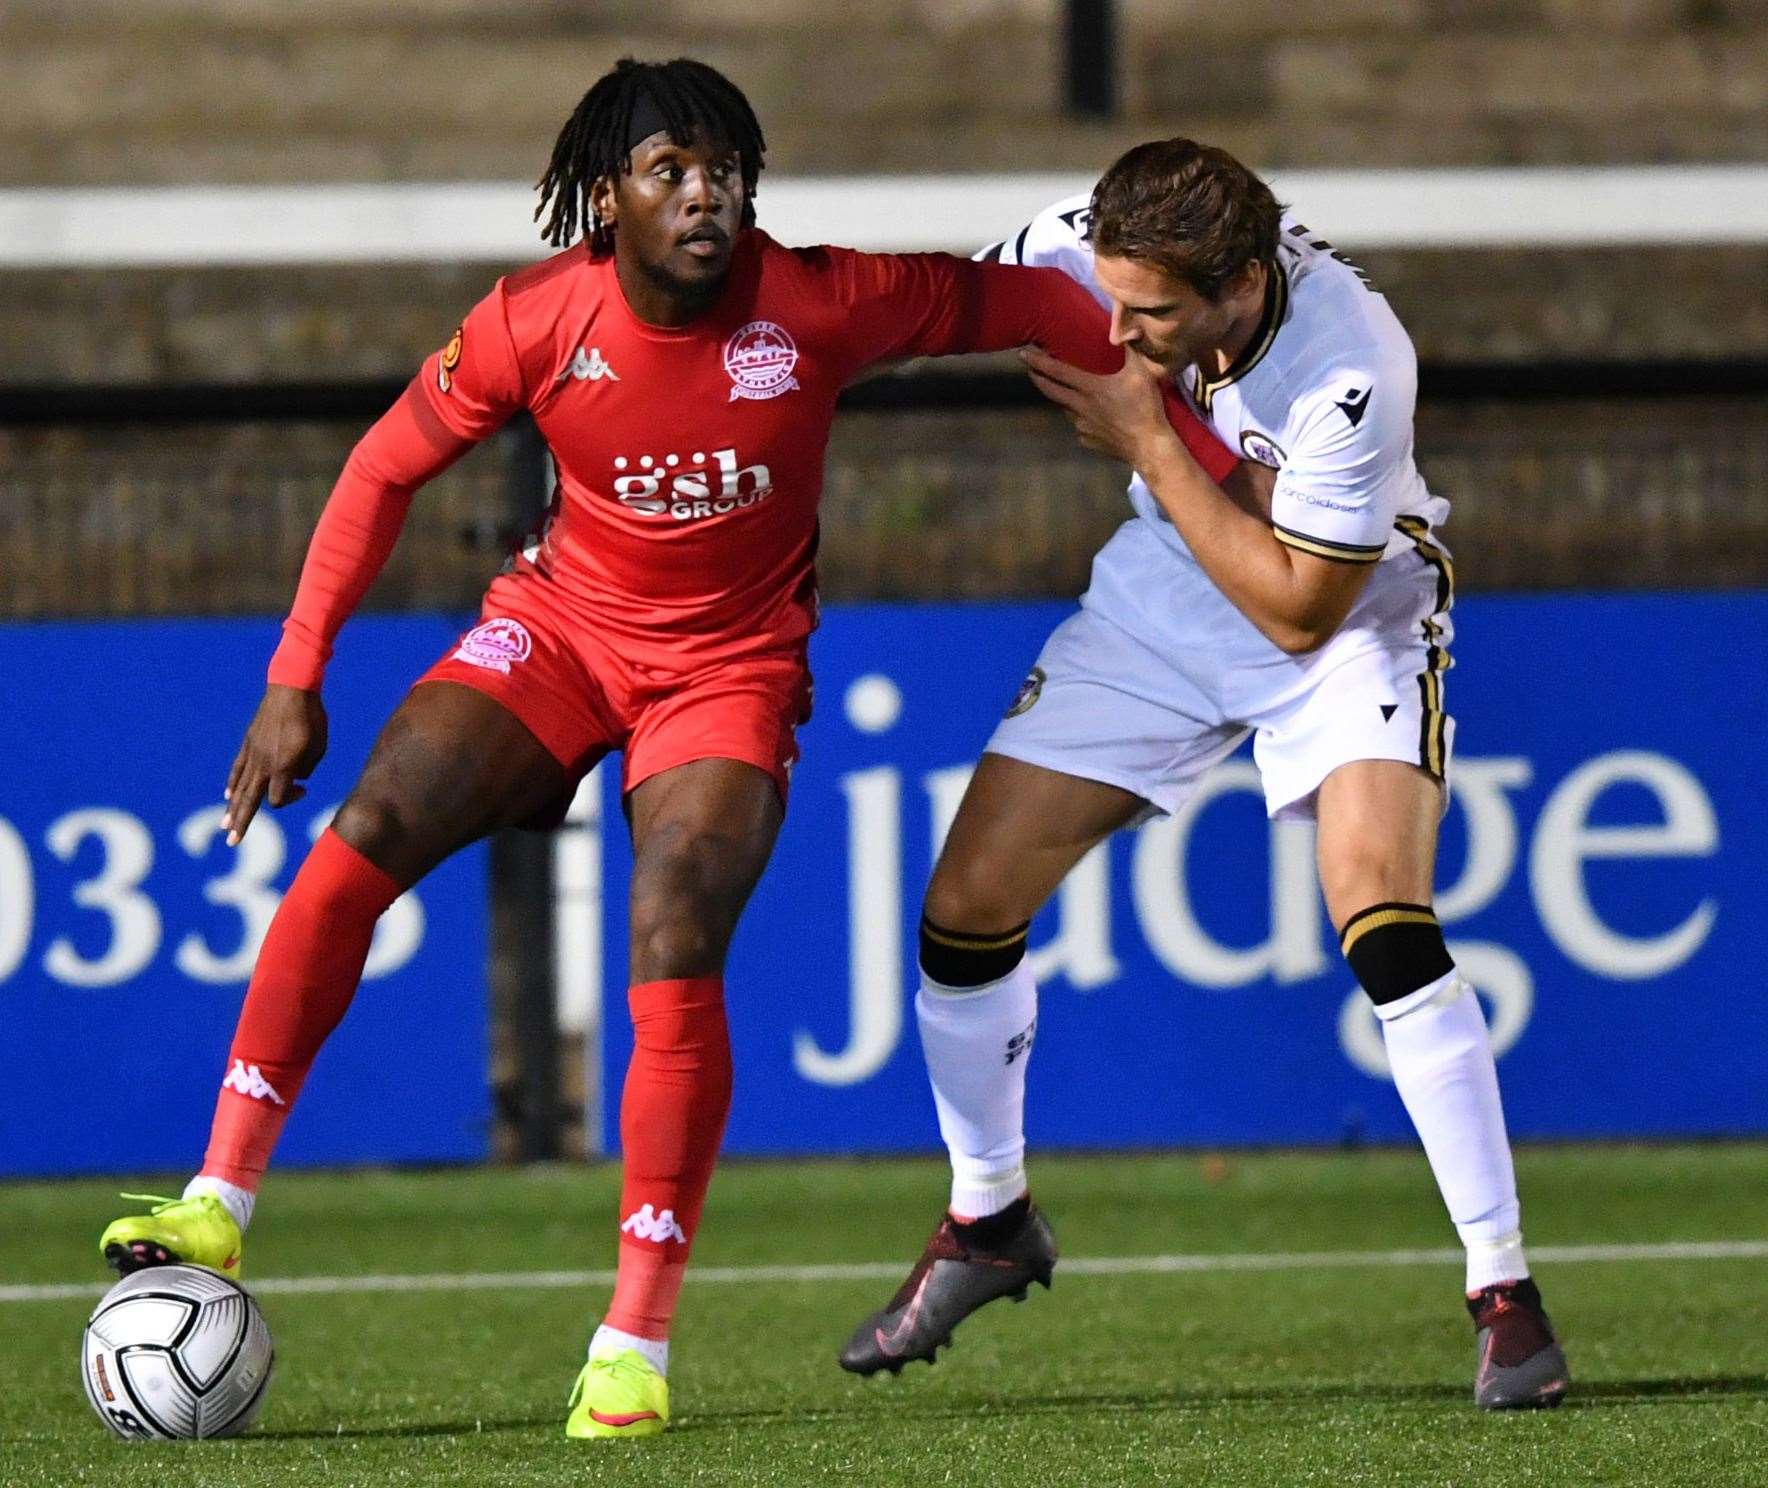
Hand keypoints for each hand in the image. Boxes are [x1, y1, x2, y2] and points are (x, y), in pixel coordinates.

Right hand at [222, 685, 327, 845]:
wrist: (292, 688)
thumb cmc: (312, 717)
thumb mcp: (319, 746)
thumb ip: (308, 767)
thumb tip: (296, 777)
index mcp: (283, 766)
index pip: (279, 799)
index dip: (291, 800)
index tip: (304, 790)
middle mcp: (264, 763)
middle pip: (250, 800)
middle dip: (241, 822)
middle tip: (231, 841)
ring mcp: (252, 752)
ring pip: (240, 786)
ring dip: (233, 807)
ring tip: (225, 825)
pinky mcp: (248, 742)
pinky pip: (238, 767)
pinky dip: (233, 782)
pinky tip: (228, 793)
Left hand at [1021, 344, 1178, 471]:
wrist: (1148, 446)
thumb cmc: (1145, 408)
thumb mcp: (1142, 373)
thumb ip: (1131, 348)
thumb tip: (1130, 327)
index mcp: (1090, 388)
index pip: (1057, 372)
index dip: (1039, 362)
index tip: (1023, 354)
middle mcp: (1080, 407)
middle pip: (1052, 391)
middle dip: (1038, 378)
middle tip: (1030, 369)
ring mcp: (1082, 426)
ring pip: (1067, 409)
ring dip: (1064, 399)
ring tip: (1069, 391)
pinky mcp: (1087, 440)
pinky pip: (1080, 426)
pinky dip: (1082, 418)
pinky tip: (1094, 416)